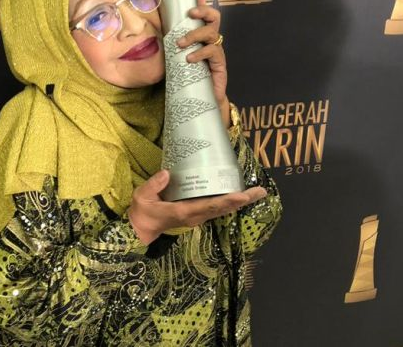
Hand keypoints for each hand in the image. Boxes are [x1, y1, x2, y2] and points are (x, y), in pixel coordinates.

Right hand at [127, 169, 266, 244]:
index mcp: (184, 211)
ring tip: (256, 192)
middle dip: (242, 200)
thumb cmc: (142, 212)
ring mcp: (197, 216)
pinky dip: (229, 201)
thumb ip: (153, 186)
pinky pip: (216, 208)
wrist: (141, 229)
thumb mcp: (142, 197)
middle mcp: (195, 215)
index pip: (210, 206)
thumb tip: (167, 173)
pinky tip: (237, 194)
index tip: (243, 196)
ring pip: (222, 209)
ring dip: (239, 201)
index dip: (228, 201)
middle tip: (261, 191)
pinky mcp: (196, 213)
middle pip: (223, 208)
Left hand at [175, 0, 228, 115]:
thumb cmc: (189, 77)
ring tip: (180, 44)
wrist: (202, 99)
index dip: (202, 1)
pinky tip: (189, 59)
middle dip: (203, 11)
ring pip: (211, 33)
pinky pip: (212, 52)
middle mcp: (212, 41)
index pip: (205, 14)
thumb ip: (171, 46)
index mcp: (202, 37)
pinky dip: (199, 53)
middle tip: (189, 13)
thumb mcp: (178, 58)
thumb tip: (152, 34)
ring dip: (194, 35)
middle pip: (214, 17)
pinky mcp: (220, 64)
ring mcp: (217, 52)